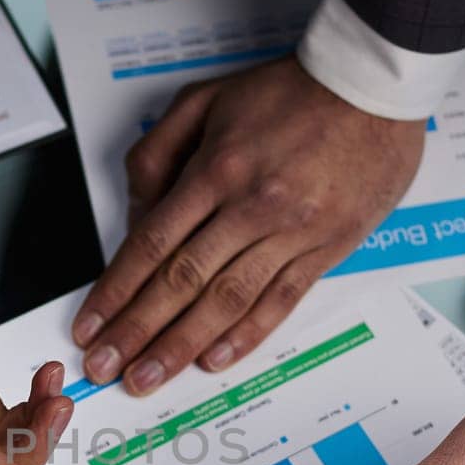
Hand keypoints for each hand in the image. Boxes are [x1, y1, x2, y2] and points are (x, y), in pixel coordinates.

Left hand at [71, 57, 424, 394]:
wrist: (373, 85)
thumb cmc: (288, 91)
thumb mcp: (205, 99)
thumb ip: (158, 154)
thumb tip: (135, 215)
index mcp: (216, 169)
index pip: (151, 245)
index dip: (115, 292)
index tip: (90, 325)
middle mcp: (251, 206)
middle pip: (182, 281)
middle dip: (136, 331)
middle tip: (105, 368)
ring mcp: (292, 232)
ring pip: (227, 300)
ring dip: (182, 346)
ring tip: (148, 378)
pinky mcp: (327, 248)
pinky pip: (281, 301)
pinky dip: (246, 335)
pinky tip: (214, 361)